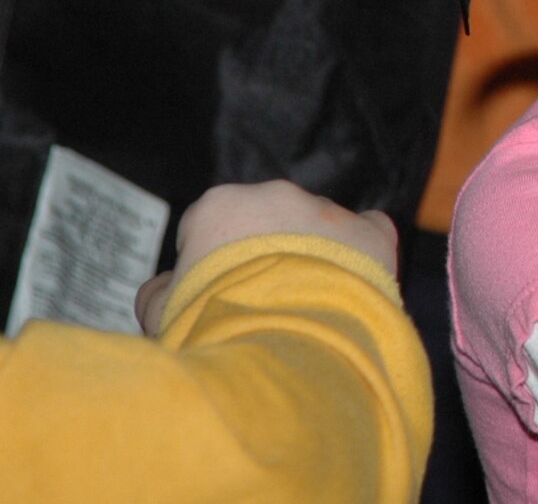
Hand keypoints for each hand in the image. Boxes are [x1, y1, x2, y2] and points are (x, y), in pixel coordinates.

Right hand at [135, 181, 397, 335]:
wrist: (284, 348)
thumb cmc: (212, 332)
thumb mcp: (163, 317)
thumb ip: (158, 294)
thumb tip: (162, 286)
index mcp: (220, 207)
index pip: (212, 229)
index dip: (214, 269)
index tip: (219, 300)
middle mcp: (277, 196)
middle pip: (270, 227)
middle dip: (268, 259)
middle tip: (266, 307)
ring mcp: (329, 212)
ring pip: (318, 232)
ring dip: (314, 261)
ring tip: (308, 312)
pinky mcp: (372, 235)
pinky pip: (368, 236)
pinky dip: (362, 259)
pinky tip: (350, 292)